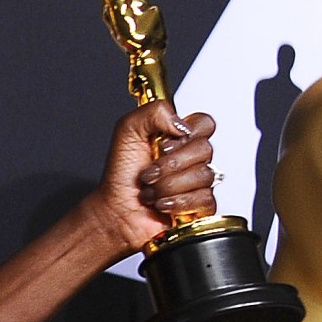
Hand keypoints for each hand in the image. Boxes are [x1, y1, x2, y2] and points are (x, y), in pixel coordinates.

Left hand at [89, 102, 217, 251]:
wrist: (115, 209)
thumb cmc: (121, 174)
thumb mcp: (128, 130)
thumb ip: (154, 111)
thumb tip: (181, 123)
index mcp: (178, 137)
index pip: (204, 123)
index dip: (187, 132)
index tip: (163, 143)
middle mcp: (191, 158)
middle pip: (205, 150)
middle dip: (170, 164)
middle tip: (149, 172)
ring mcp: (198, 182)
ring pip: (204, 175)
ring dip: (168, 185)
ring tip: (151, 190)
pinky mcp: (201, 207)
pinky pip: (205, 199)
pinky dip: (178, 202)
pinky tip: (161, 204)